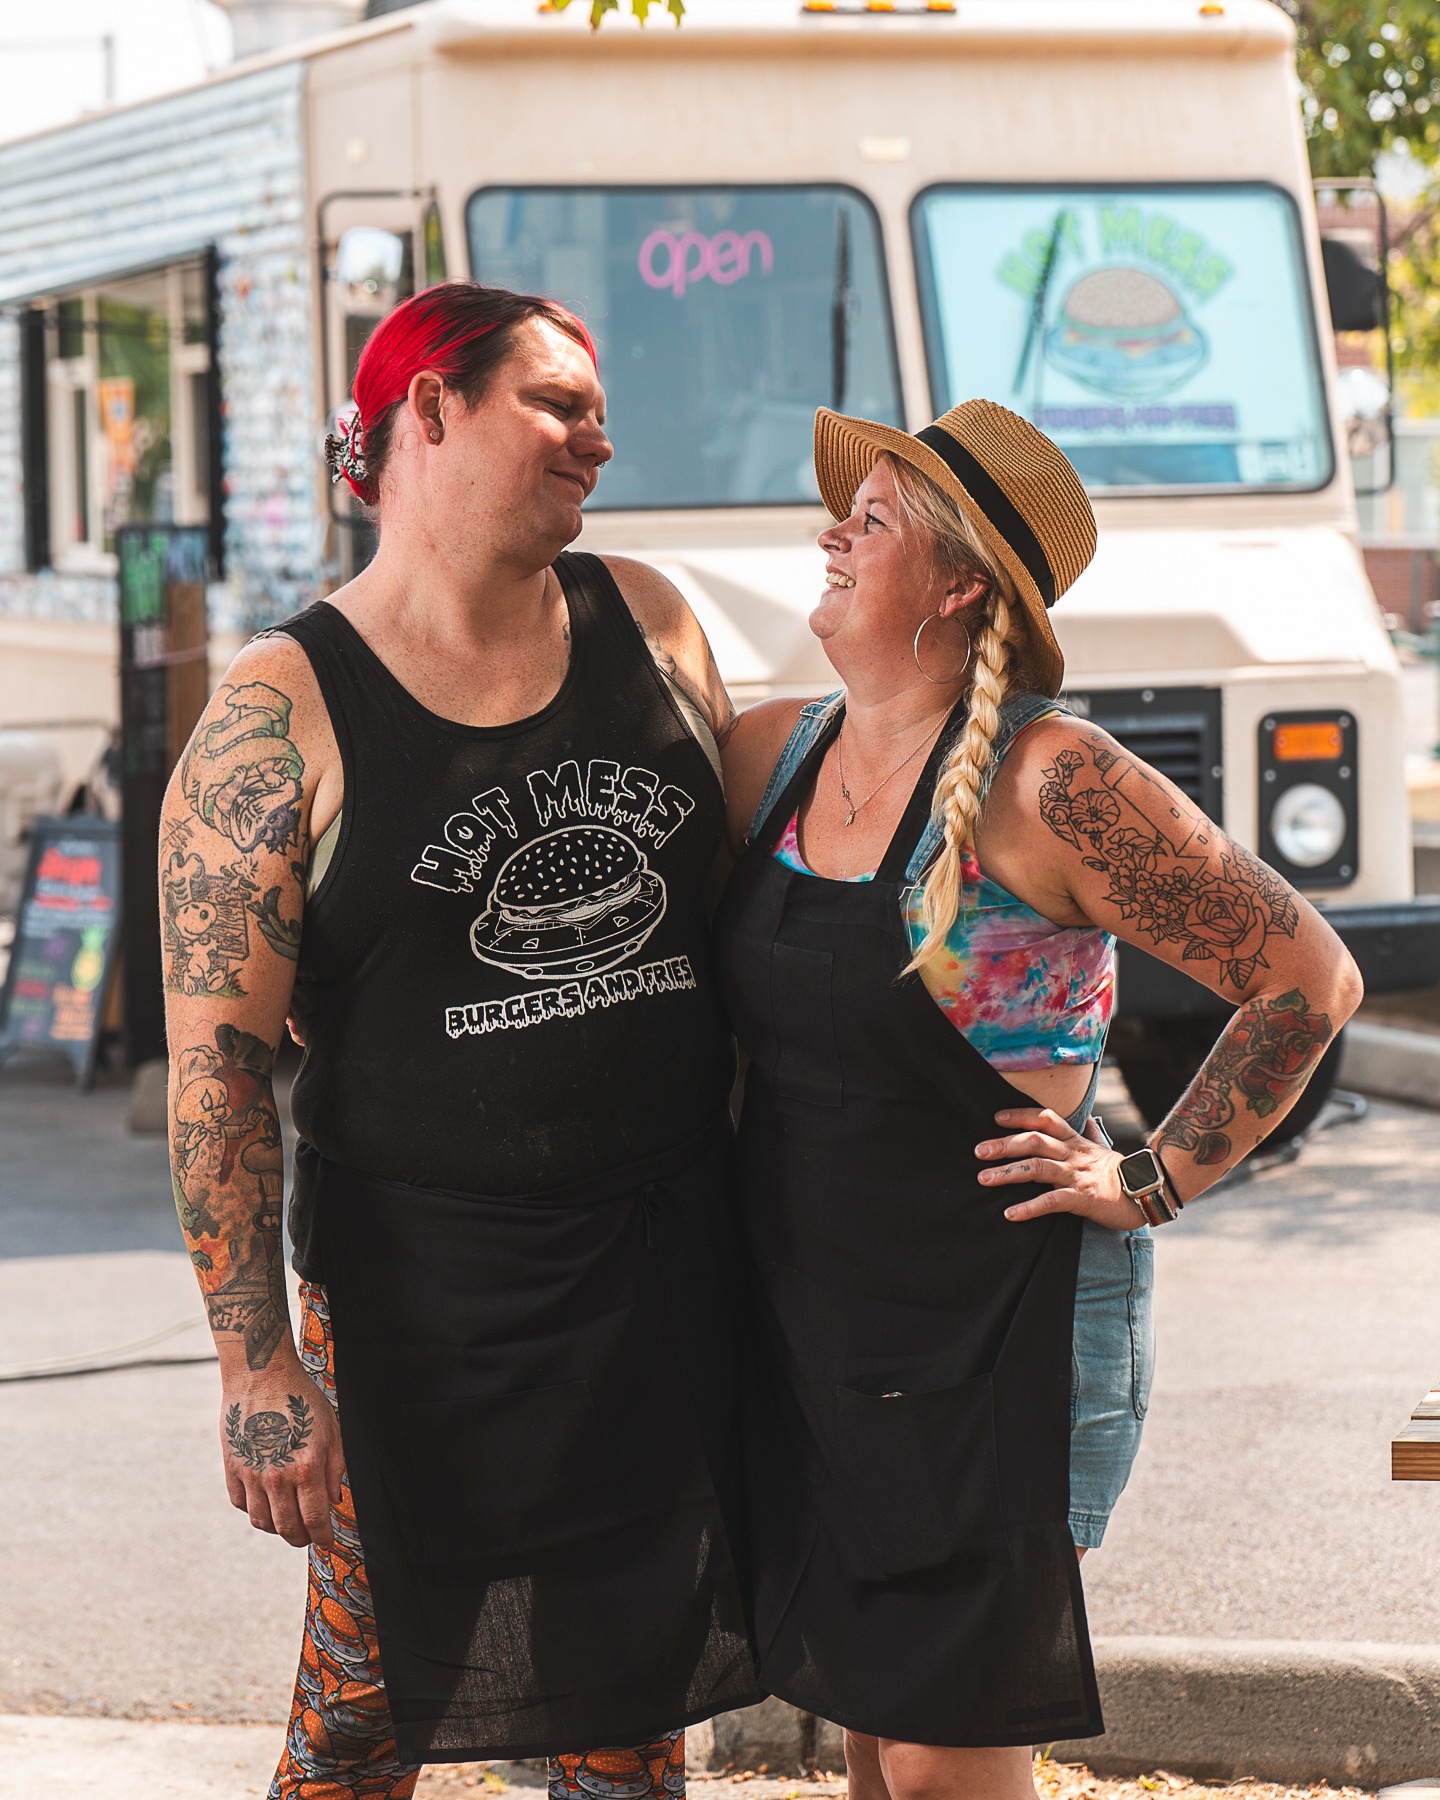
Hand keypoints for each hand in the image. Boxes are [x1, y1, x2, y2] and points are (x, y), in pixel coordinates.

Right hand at [219, 1361, 343, 1548]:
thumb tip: (333, 1501)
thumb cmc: (302, 1401)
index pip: (314, 1519)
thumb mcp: (332, 1430)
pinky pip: (241, 1504)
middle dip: (301, 1538)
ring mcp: (250, 1474)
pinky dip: (255, 1511)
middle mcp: (276, 1476)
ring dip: (277, 1529)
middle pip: (287, 1528)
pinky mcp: (232, 1468)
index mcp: (306, 1467)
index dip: (321, 1537)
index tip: (326, 1541)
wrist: (262, 1376)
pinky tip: (267, 1503)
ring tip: (288, 1522)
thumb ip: (335, 1469)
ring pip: (262, 1522)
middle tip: (308, 1536)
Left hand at [975, 1107, 1145, 1231]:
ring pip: (1038, 1167)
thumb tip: (1087, 1119)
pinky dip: (1029, 1207)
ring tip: (983, 1179)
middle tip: (978, 1151)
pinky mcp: (1083, 1198)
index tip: (997, 1118)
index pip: (1046, 1119)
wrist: (1148, 1193)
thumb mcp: (1103, 1149)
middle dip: (1004, 1144)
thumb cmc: (1121, 1173)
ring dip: (1007, 1173)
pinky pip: (1052, 1201)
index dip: (1020, 1116)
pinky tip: (1010, 1213)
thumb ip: (1090, 1134)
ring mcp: (1077, 1175)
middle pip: (1034, 1140)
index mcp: (1076, 1141)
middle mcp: (1073, 1154)